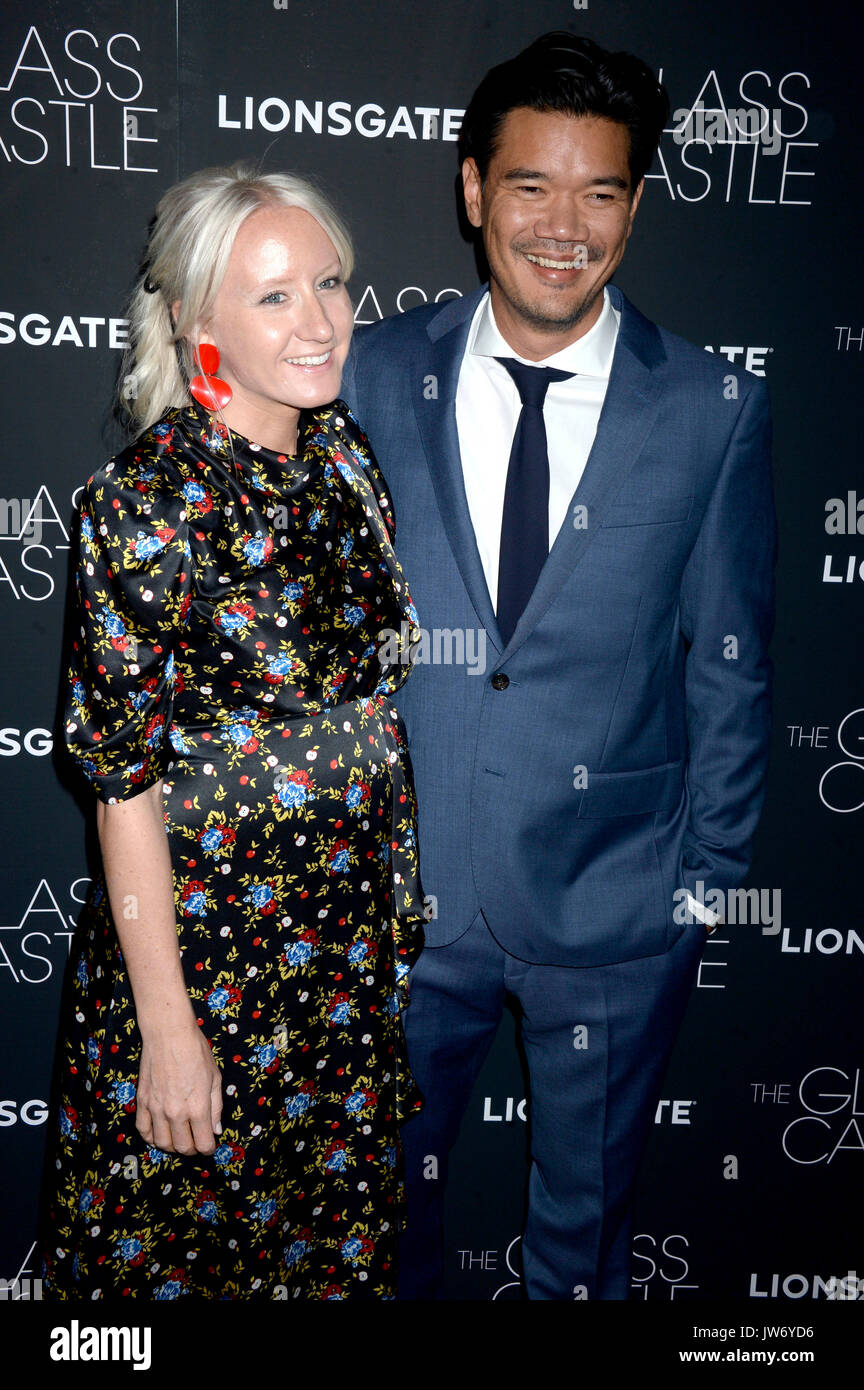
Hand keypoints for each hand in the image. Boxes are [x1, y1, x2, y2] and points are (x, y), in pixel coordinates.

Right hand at [136, 1020, 221, 1155]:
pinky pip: (143, 1130)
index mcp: (197, 1107)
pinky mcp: (142, 1102)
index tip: (209, 1144)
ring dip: (172, 1146)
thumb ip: (216, 1106)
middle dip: (192, 1149)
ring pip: (162, 1143)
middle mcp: (175, 1112)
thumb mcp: (215, 1077)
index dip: (209, 1148)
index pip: (203, 1143)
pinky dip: (151, 1137)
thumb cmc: (196, 1051)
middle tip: (196, 1141)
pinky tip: (159, 1133)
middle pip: (183, 1147)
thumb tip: (216, 1129)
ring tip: (179, 1138)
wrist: (168, 1033)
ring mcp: (156, 1108)